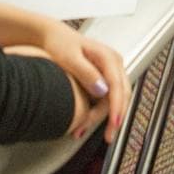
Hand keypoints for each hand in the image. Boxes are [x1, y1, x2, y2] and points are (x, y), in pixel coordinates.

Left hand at [39, 24, 129, 142]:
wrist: (51, 37)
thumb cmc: (59, 43)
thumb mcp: (70, 58)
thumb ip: (86, 73)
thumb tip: (102, 90)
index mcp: (108, 57)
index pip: (118, 86)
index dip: (117, 107)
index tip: (114, 123)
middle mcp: (113, 64)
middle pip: (122, 95)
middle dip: (115, 117)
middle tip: (107, 136)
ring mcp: (110, 71)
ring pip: (115, 99)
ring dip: (103, 118)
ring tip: (83, 130)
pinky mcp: (103, 78)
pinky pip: (107, 99)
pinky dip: (98, 112)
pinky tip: (86, 121)